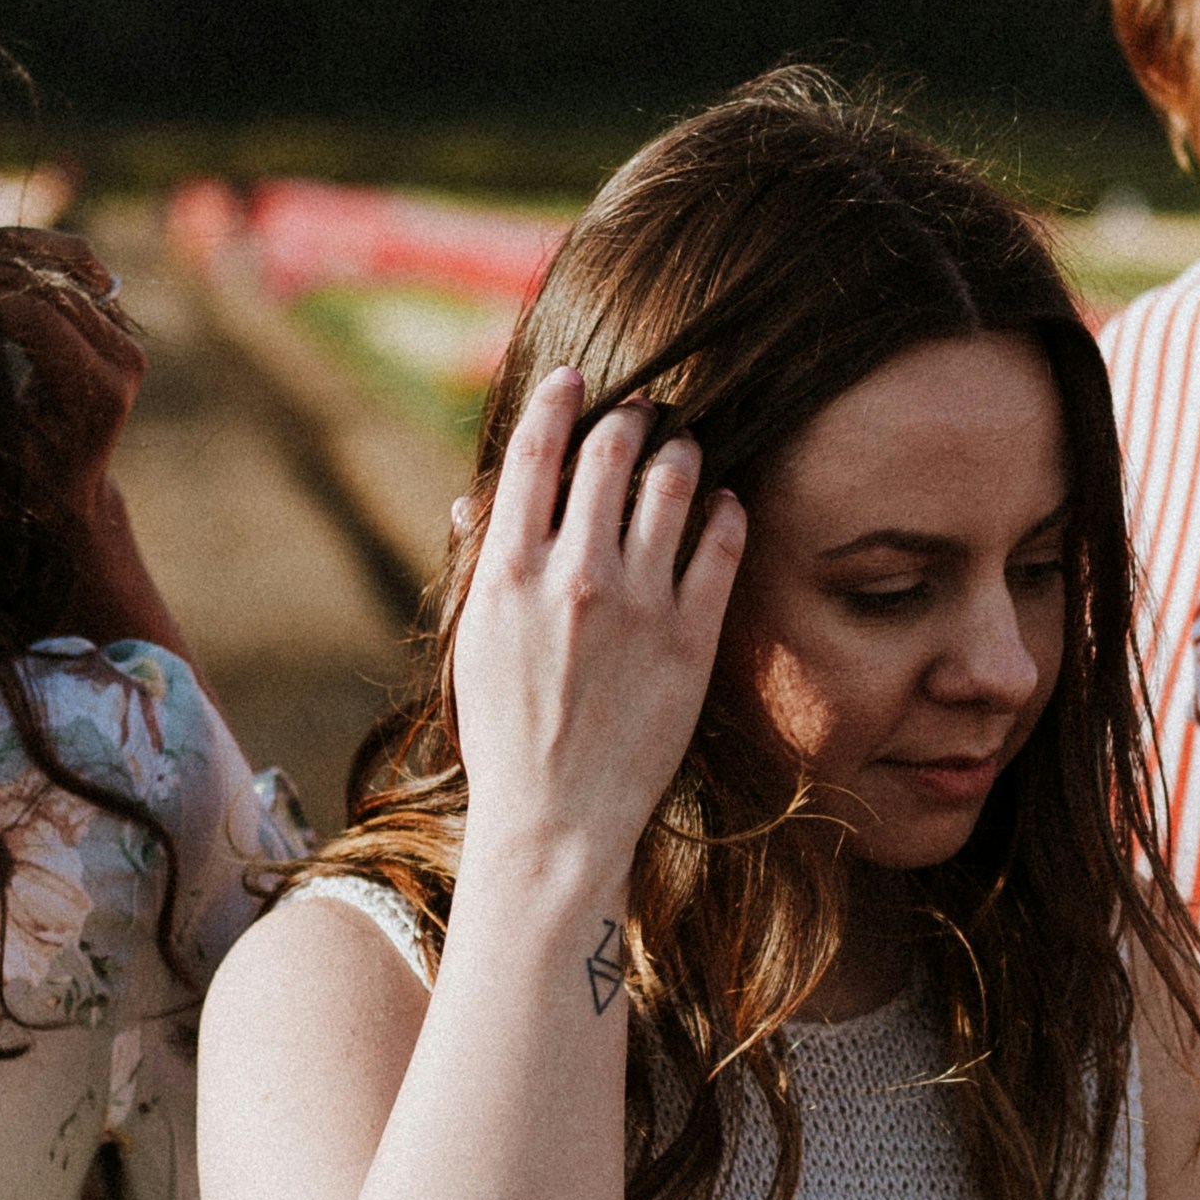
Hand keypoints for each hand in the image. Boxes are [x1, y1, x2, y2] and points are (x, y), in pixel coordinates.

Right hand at [0, 229, 148, 517]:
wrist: (67, 490)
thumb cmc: (21, 484)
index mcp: (98, 395)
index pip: (39, 318)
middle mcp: (124, 358)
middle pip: (55, 284)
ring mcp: (124, 334)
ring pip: (69, 262)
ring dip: (11, 250)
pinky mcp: (114, 317)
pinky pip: (74, 262)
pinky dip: (30, 249)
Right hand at [445, 369, 740, 900]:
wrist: (556, 819)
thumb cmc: (505, 732)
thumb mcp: (474, 641)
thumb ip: (483, 563)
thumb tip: (479, 497)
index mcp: (509, 572)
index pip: (537, 453)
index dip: (558, 402)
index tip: (575, 380)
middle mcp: (574, 575)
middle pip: (611, 453)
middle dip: (632, 416)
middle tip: (646, 408)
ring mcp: (638, 605)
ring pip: (672, 486)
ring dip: (682, 453)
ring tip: (686, 448)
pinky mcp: (690, 637)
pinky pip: (719, 546)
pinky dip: (724, 512)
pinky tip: (724, 504)